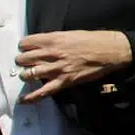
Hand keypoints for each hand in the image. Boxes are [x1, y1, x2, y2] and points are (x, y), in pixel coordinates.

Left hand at [16, 31, 132, 102]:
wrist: (112, 50)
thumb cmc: (95, 41)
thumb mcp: (71, 34)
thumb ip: (54, 40)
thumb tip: (42, 46)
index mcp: (53, 39)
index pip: (25, 43)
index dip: (24, 47)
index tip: (26, 49)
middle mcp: (52, 53)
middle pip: (23, 59)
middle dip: (22, 62)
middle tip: (26, 63)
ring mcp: (57, 68)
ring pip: (28, 74)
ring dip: (26, 75)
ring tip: (29, 76)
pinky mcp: (64, 81)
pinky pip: (43, 91)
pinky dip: (32, 97)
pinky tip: (24, 100)